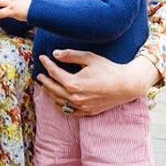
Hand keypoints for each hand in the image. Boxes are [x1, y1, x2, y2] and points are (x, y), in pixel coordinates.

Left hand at [36, 50, 159, 115]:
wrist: (126, 85)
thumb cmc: (108, 69)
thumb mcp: (89, 58)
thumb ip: (70, 56)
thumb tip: (55, 54)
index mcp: (74, 83)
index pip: (54, 73)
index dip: (47, 64)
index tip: (42, 57)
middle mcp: (75, 97)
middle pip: (53, 88)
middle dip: (44, 80)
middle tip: (39, 74)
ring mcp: (81, 106)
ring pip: (58, 101)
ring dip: (50, 93)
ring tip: (46, 86)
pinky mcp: (87, 111)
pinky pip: (68, 111)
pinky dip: (60, 105)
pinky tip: (58, 100)